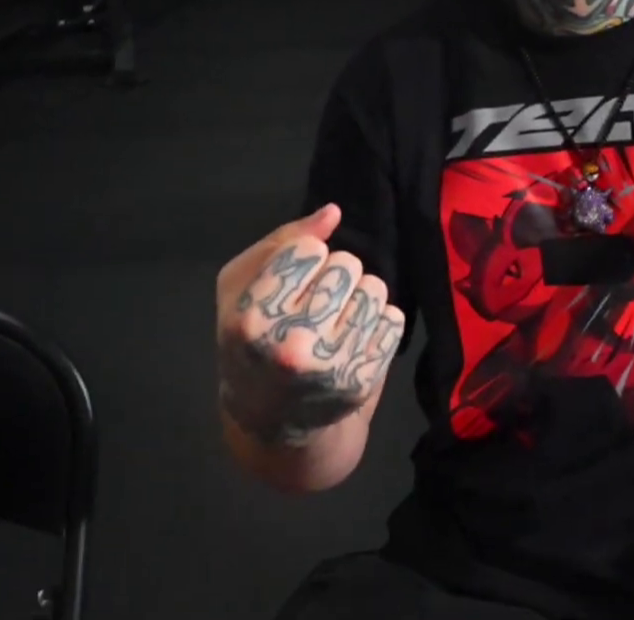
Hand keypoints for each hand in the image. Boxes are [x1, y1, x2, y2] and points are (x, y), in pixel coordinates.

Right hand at [215, 204, 404, 445]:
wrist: (271, 421)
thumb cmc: (249, 342)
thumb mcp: (240, 288)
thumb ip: (284, 242)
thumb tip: (333, 213)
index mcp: (252, 318)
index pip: (309, 250)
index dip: (304, 259)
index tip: (293, 283)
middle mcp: (292, 344)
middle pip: (347, 265)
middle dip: (335, 275)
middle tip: (316, 303)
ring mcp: (331, 366)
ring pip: (375, 288)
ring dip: (359, 296)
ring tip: (336, 319)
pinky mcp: (363, 380)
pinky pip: (393, 319)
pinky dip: (377, 321)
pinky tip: (352, 338)